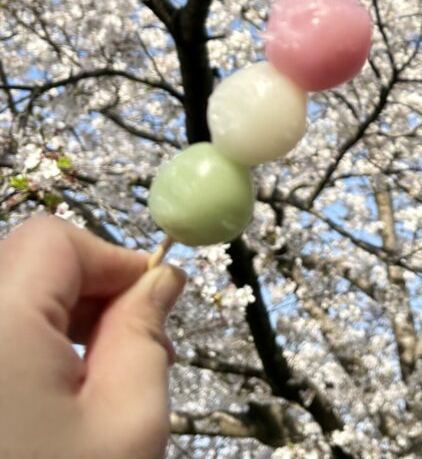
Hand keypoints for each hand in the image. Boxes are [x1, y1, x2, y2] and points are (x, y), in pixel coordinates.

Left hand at [0, 215, 185, 458]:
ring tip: (85, 388)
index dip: (111, 260)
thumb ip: (147, 335)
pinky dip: (20, 353)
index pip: (55, 240)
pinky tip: (43, 407)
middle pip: (23, 264)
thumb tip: (160, 280)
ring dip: (52, 325)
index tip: (150, 302)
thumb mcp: (125, 427)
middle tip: (125, 349)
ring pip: (4, 300)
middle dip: (83, 292)